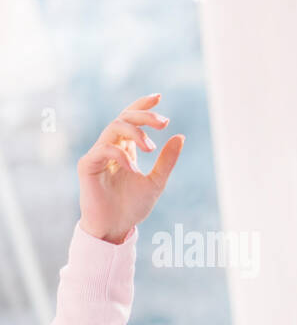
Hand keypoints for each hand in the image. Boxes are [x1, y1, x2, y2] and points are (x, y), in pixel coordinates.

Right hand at [77, 93, 183, 243]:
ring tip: (151, 147)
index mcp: (126, 149)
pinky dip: (120, 154)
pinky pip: (103, 150)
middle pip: (123, 118)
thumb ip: (167, 160)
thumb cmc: (132, 206)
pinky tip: (133, 166)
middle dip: (144, 116)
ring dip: (135, 132)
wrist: (116, 227)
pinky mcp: (87, 166)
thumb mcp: (157, 181)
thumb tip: (181, 136)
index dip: (142, 106)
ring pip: (113, 129)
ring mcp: (98, 155)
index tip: (158, 97)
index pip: (131, 120)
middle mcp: (110, 147)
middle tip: (164, 122)